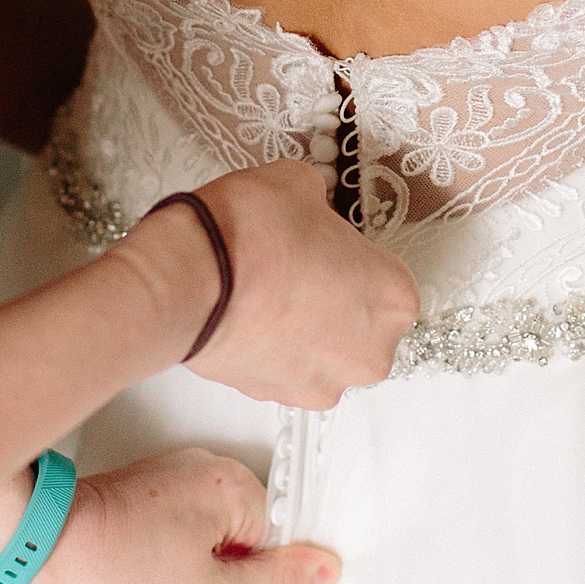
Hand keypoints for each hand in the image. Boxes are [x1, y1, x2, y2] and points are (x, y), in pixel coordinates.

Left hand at [20, 451, 341, 583]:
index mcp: (233, 486)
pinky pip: (171, 543)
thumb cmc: (113, 564)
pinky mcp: (138, 497)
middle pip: (240, 550)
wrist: (36, 547)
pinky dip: (158, 574)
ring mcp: (167, 483)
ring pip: (203, 553)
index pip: (277, 546)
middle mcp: (202, 473)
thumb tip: (323, 569)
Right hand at [142, 162, 418, 409]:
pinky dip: (274, 353)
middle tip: (299, 274)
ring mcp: (325, 382)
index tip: (329, 250)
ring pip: (326, 356)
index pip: (386, 279)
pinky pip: (288, 373)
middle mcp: (371, 352)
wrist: (190, 280)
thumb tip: (308, 209)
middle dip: (336, 305)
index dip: (353, 261)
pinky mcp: (279, 398)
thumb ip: (318, 205)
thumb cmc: (252, 234)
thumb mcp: (298, 185)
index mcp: (394, 298)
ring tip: (268, 299)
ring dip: (306, 334)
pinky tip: (249, 320)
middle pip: (363, 328)